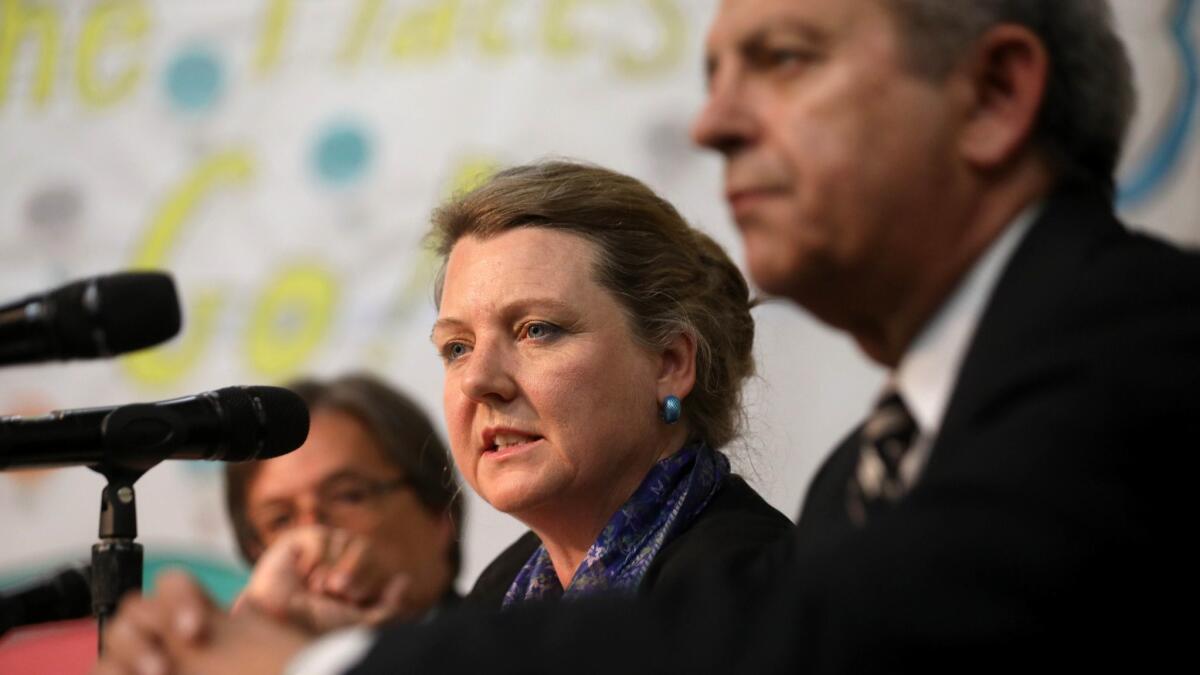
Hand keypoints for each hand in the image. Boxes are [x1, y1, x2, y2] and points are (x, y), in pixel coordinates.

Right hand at [92, 570, 309, 674]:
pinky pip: (105, 673)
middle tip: (162, 669)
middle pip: (131, 615)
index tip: (196, 631)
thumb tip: (288, 572)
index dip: (177, 600)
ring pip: (112, 650)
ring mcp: (151, 662)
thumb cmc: (277, 669)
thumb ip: (278, 607)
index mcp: (197, 621)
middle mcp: (167, 640)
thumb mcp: (282, 640)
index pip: (171, 586)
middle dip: (139, 638)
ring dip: (123, 661)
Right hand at [233, 525, 414, 632]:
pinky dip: (316, 560)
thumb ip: (388, 606)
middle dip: (356, 573)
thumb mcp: (361, 624)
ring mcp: (318, 550)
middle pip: (367, 549)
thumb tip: (405, 579)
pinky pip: (323, 537)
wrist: (276, 625)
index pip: (378, 565)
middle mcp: (337, 563)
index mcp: (353, 581)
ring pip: (347, 540)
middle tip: (339, 592)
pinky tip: (303, 575)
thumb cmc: (316, 629)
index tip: (354, 599)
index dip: (369, 582)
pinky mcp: (297, 540)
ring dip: (332, 570)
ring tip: (317, 588)